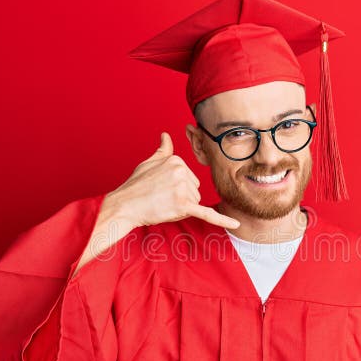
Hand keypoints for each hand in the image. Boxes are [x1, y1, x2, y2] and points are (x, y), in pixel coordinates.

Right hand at [104, 132, 239, 229]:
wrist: (124, 206)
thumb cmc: (135, 186)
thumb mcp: (149, 163)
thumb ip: (162, 150)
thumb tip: (166, 135)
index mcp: (176, 160)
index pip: (190, 178)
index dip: (177, 188)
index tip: (160, 189)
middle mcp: (182, 172)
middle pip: (195, 190)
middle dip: (182, 198)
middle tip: (161, 198)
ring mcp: (183, 189)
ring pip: (196, 203)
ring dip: (182, 208)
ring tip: (163, 205)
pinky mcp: (183, 206)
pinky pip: (207, 214)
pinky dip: (222, 220)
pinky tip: (236, 224)